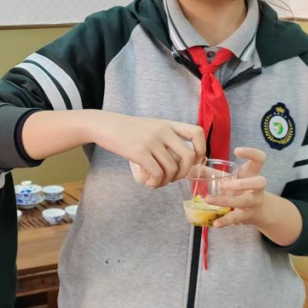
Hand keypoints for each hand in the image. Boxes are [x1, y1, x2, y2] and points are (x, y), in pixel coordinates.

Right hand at [91, 112, 205, 187]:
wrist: (105, 125)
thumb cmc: (128, 130)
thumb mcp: (151, 127)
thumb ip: (166, 138)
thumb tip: (179, 162)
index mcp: (168, 124)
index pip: (197, 132)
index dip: (201, 149)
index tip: (194, 160)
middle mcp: (163, 131)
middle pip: (189, 156)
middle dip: (185, 173)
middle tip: (174, 177)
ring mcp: (152, 142)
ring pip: (172, 169)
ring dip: (167, 181)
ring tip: (157, 182)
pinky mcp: (139, 152)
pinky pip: (157, 174)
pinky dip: (156, 183)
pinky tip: (150, 183)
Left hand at [205, 147, 268, 227]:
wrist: (259, 211)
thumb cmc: (241, 189)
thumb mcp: (230, 179)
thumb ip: (211, 172)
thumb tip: (190, 165)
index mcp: (252, 173)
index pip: (260, 159)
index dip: (251, 153)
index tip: (236, 151)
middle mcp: (257, 187)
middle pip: (260, 182)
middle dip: (243, 183)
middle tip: (224, 184)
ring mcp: (254, 202)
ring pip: (245, 201)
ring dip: (226, 200)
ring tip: (209, 199)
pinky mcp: (247, 215)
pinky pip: (237, 218)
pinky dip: (225, 221)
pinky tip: (215, 223)